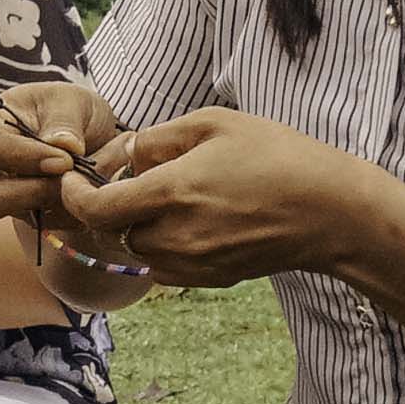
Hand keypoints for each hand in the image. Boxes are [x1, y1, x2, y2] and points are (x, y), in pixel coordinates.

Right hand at [0, 82, 121, 226]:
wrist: (83, 131)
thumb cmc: (66, 108)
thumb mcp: (70, 100)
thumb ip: (65, 120)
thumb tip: (64, 146)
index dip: (24, 157)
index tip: (65, 159)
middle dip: (34, 193)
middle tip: (71, 178)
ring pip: (17, 217)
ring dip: (57, 204)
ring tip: (85, 180)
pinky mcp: (23, 214)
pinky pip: (44, 226)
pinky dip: (72, 213)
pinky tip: (88, 189)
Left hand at [53, 108, 392, 288]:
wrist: (332, 212)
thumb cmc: (278, 157)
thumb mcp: (215, 124)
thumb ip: (158, 138)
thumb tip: (126, 153)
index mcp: (171, 194)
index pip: (94, 208)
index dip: (72, 195)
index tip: (73, 179)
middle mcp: (176, 236)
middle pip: (114, 230)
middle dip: (112, 206)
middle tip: (131, 178)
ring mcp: (193, 264)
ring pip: (138, 250)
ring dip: (138, 226)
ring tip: (171, 196)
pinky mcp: (211, 279)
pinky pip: (165, 266)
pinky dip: (163, 245)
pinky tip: (192, 220)